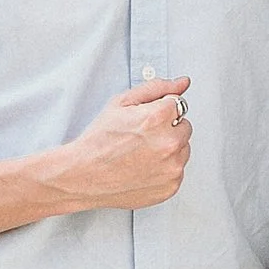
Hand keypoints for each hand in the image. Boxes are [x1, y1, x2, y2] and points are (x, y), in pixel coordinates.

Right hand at [52, 76, 192, 213]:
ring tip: (141, 154)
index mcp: (158, 117)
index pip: (179, 104)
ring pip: (183, 150)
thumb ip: (156, 88)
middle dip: (167, 129)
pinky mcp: (171, 186)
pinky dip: (165, 170)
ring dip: (169, 149)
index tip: (146, 120)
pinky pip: (177, 171)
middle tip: (141, 137)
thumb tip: (182, 83)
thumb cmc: (99, 141)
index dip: (160, 110)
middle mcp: (169, 143)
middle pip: (184, 127)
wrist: (84, 176)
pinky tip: (143, 168)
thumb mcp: (122, 103)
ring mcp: (172, 167)